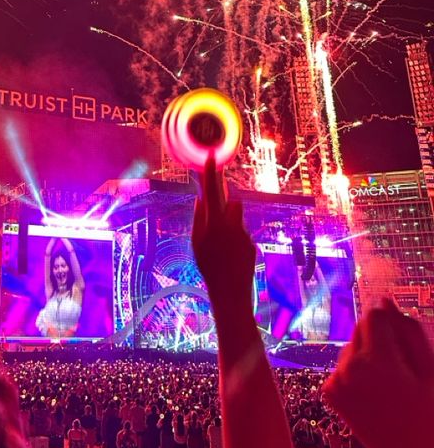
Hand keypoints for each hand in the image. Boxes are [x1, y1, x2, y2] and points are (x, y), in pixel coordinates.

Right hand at [192, 155, 255, 308]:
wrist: (230, 292)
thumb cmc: (208, 267)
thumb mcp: (196, 243)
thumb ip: (198, 219)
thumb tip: (201, 199)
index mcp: (215, 222)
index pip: (212, 191)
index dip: (211, 172)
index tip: (211, 155)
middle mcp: (232, 224)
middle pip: (231, 202)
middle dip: (225, 206)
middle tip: (217, 221)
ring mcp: (244, 233)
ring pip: (236, 220)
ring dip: (229, 226)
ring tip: (221, 248)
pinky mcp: (251, 243)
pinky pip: (241, 236)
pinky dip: (234, 243)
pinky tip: (230, 259)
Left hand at [323, 300, 433, 447]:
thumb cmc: (427, 415)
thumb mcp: (430, 371)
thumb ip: (408, 331)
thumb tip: (383, 301)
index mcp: (377, 361)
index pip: (374, 315)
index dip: (389, 317)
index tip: (402, 330)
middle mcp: (349, 368)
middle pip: (361, 328)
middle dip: (379, 336)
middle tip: (402, 364)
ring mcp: (336, 381)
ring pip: (351, 347)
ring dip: (368, 353)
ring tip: (390, 382)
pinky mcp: (329, 391)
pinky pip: (343, 366)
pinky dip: (356, 371)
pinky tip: (375, 392)